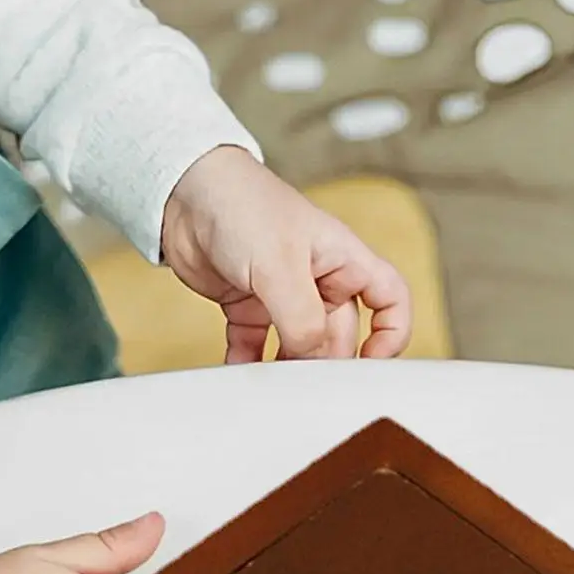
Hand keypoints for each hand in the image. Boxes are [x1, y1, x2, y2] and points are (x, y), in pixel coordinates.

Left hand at [161, 146, 412, 363]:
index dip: (393, 332)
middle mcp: (319, 277)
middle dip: (327, 360)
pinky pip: (256, 344)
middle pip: (342, 334)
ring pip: (300, 345)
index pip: (391, 298)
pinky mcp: (249, 303)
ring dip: (290, 368)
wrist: (181, 190)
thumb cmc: (241, 205)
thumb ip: (302, 319)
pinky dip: (249, 361)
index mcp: (343, 258)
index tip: (374, 361)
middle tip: (307, 382)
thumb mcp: (280, 265)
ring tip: (275, 384)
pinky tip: (239, 372)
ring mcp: (284, 293)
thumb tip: (311, 361)